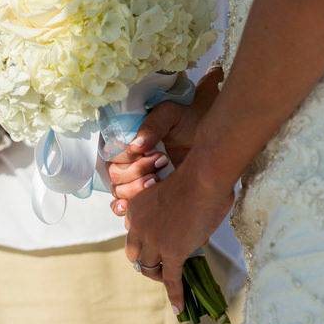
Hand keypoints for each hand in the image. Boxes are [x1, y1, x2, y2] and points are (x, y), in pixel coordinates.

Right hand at [107, 68, 222, 215]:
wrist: (210, 134)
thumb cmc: (189, 120)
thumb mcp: (170, 115)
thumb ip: (153, 126)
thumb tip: (135, 147)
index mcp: (126, 139)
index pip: (113, 156)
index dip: (129, 159)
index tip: (153, 154)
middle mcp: (126, 159)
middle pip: (115, 176)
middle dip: (136, 173)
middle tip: (162, 163)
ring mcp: (134, 177)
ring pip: (119, 191)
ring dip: (135, 190)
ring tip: (157, 180)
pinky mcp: (145, 192)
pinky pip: (124, 205)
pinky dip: (122, 208)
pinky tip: (130, 209)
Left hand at [124, 151, 234, 312]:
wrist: (201, 180)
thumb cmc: (192, 178)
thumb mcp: (166, 194)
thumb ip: (167, 212)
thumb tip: (182, 225)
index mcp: (135, 209)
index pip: (133, 233)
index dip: (144, 240)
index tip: (156, 243)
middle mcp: (138, 226)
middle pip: (135, 254)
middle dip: (146, 260)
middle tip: (160, 265)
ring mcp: (154, 241)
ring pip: (149, 267)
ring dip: (158, 275)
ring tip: (170, 279)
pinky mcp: (172, 253)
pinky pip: (171, 279)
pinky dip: (174, 294)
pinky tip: (178, 307)